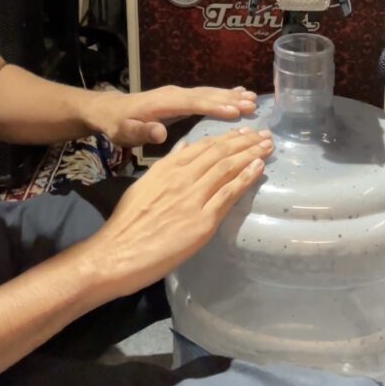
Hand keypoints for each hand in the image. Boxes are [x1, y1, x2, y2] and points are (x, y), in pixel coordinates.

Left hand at [84, 84, 256, 147]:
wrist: (110, 109)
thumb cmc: (118, 124)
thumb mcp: (124, 131)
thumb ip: (141, 132)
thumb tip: (160, 133)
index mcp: (164, 103)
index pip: (193, 103)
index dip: (214, 106)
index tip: (236, 111)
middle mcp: (175, 94)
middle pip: (206, 95)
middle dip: (230, 99)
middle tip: (253, 104)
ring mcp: (179, 94)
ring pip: (209, 93)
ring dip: (231, 95)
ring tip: (253, 99)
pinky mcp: (181, 98)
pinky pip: (206, 94)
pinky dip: (223, 94)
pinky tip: (238, 94)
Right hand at [94, 126, 273, 293]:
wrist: (117, 253)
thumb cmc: (127, 223)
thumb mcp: (144, 184)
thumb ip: (166, 165)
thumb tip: (184, 146)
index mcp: (167, 167)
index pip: (203, 146)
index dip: (227, 138)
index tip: (243, 132)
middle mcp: (182, 177)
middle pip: (220, 153)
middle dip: (245, 142)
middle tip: (265, 134)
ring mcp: (193, 198)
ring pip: (227, 169)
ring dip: (251, 155)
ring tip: (268, 146)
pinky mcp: (202, 221)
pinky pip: (228, 194)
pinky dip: (246, 179)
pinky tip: (259, 168)